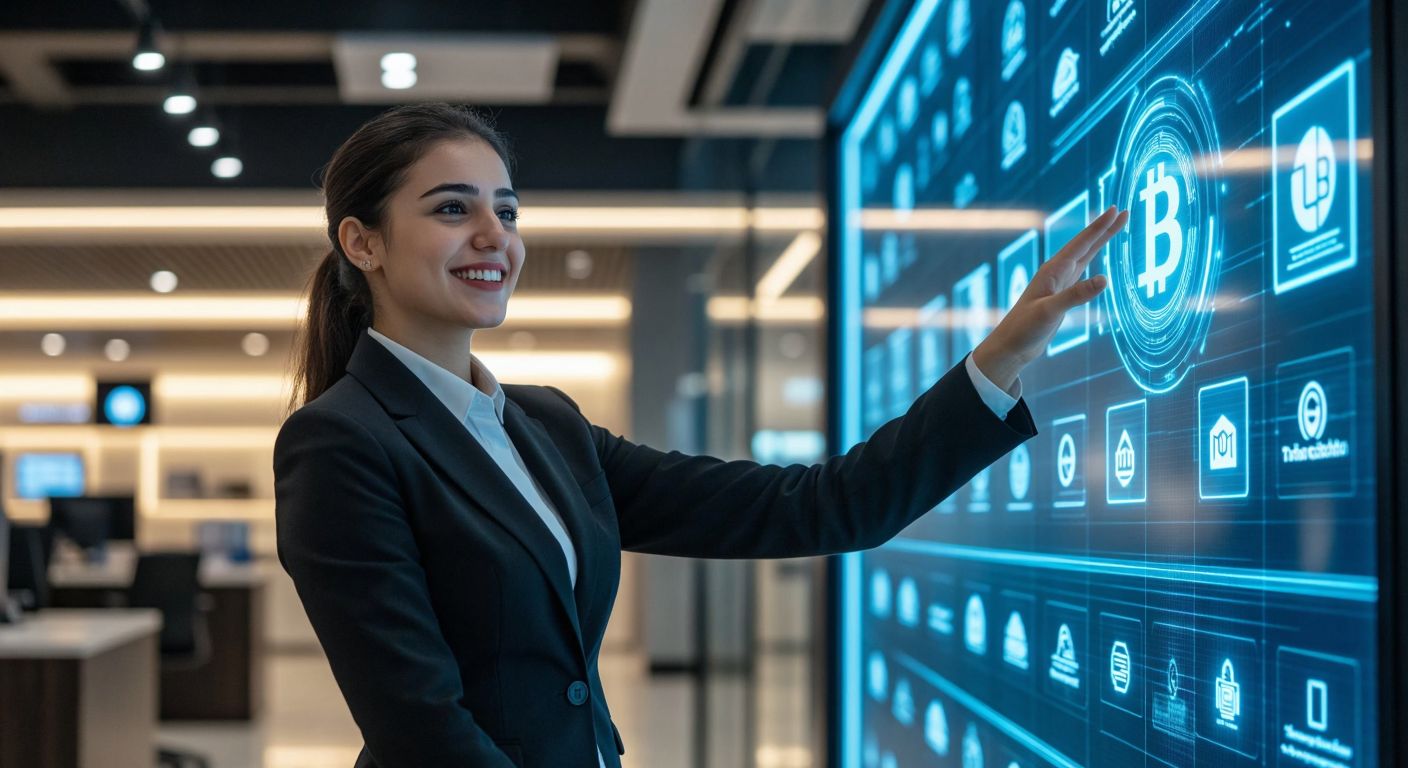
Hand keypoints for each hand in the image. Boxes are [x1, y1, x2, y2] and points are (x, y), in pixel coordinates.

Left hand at [971, 206, 1128, 391]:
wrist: (1011, 347)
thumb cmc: (1024, 329)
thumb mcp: (1050, 311)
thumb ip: (1076, 295)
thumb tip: (1105, 279)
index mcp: (1053, 271)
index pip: (1081, 244)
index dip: (1100, 227)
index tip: (1115, 210)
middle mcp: (1056, 273)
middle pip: (1085, 245)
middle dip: (1104, 229)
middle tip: (1122, 212)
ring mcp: (1058, 284)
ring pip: (1084, 256)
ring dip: (1099, 242)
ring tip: (1114, 228)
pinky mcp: (1060, 296)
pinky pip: (1080, 272)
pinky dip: (1091, 261)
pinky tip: (1095, 259)